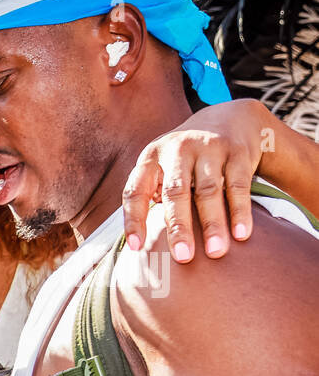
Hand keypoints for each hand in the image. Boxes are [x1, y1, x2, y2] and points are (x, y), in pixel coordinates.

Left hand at [122, 98, 270, 262]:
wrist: (229, 117)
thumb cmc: (185, 160)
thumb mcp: (161, 168)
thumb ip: (150, 198)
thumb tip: (137, 248)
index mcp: (150, 158)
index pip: (135, 191)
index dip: (134, 220)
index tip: (136, 248)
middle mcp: (177, 150)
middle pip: (175, 192)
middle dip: (179, 227)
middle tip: (183, 258)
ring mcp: (209, 148)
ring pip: (208, 191)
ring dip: (212, 224)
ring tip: (216, 253)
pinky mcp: (238, 152)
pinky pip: (238, 186)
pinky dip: (240, 211)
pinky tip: (242, 235)